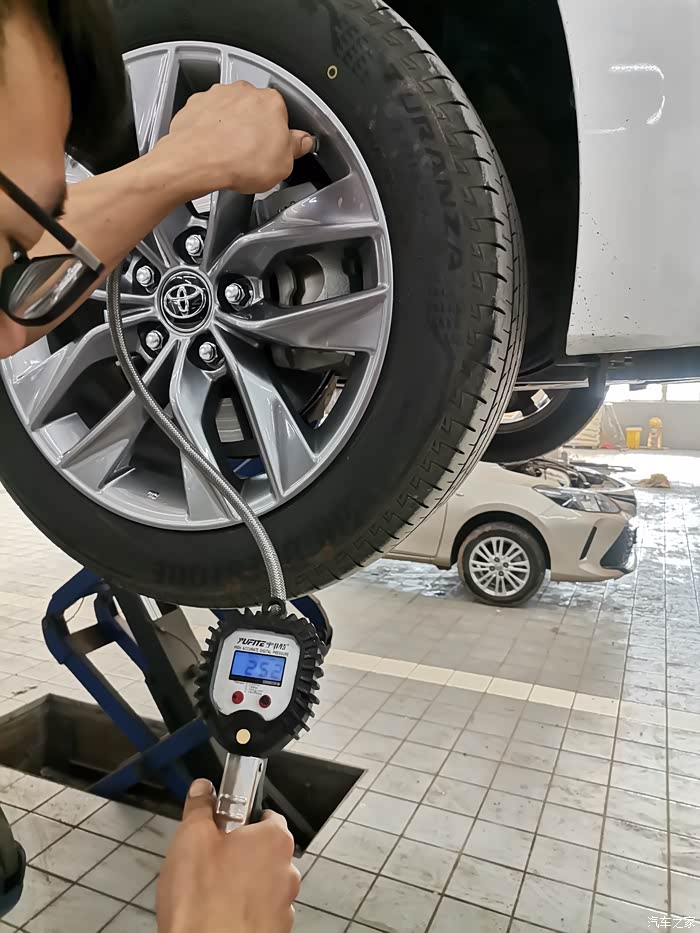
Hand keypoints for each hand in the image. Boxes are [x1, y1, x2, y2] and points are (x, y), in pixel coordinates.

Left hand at [152, 81, 314, 198]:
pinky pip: (208, 116)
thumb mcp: (283, 164)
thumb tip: (302, 142)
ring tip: (231, 155)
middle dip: (255, 129)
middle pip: (256, 110)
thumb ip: (295, 148)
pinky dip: (210, 130)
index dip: (279, 136)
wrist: (196, 160)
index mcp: (272, 102)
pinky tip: (213, 150)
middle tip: (253, 155)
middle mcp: (245, 92)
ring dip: (232, 128)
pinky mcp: (197, 105)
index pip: (283, 116)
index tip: (275, 149)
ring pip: (231, 112)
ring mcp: (219, 96)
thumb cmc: (238, 160)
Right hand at [157, 779, 300, 932]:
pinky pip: (258, 911)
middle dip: (238, 853)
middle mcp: (286, 870)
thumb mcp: (192, 838)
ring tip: (209, 893)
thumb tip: (202, 791)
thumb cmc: (204, 903)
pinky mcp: (274, 930)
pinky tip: (217, 914)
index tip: (222, 823)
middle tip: (209, 860)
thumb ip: (200, 808)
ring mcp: (283, 904)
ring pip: (260, 883)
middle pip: (262, 850)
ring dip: (241, 884)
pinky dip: (242, 911)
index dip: (240, 817)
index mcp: (273, 839)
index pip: (266, 814)